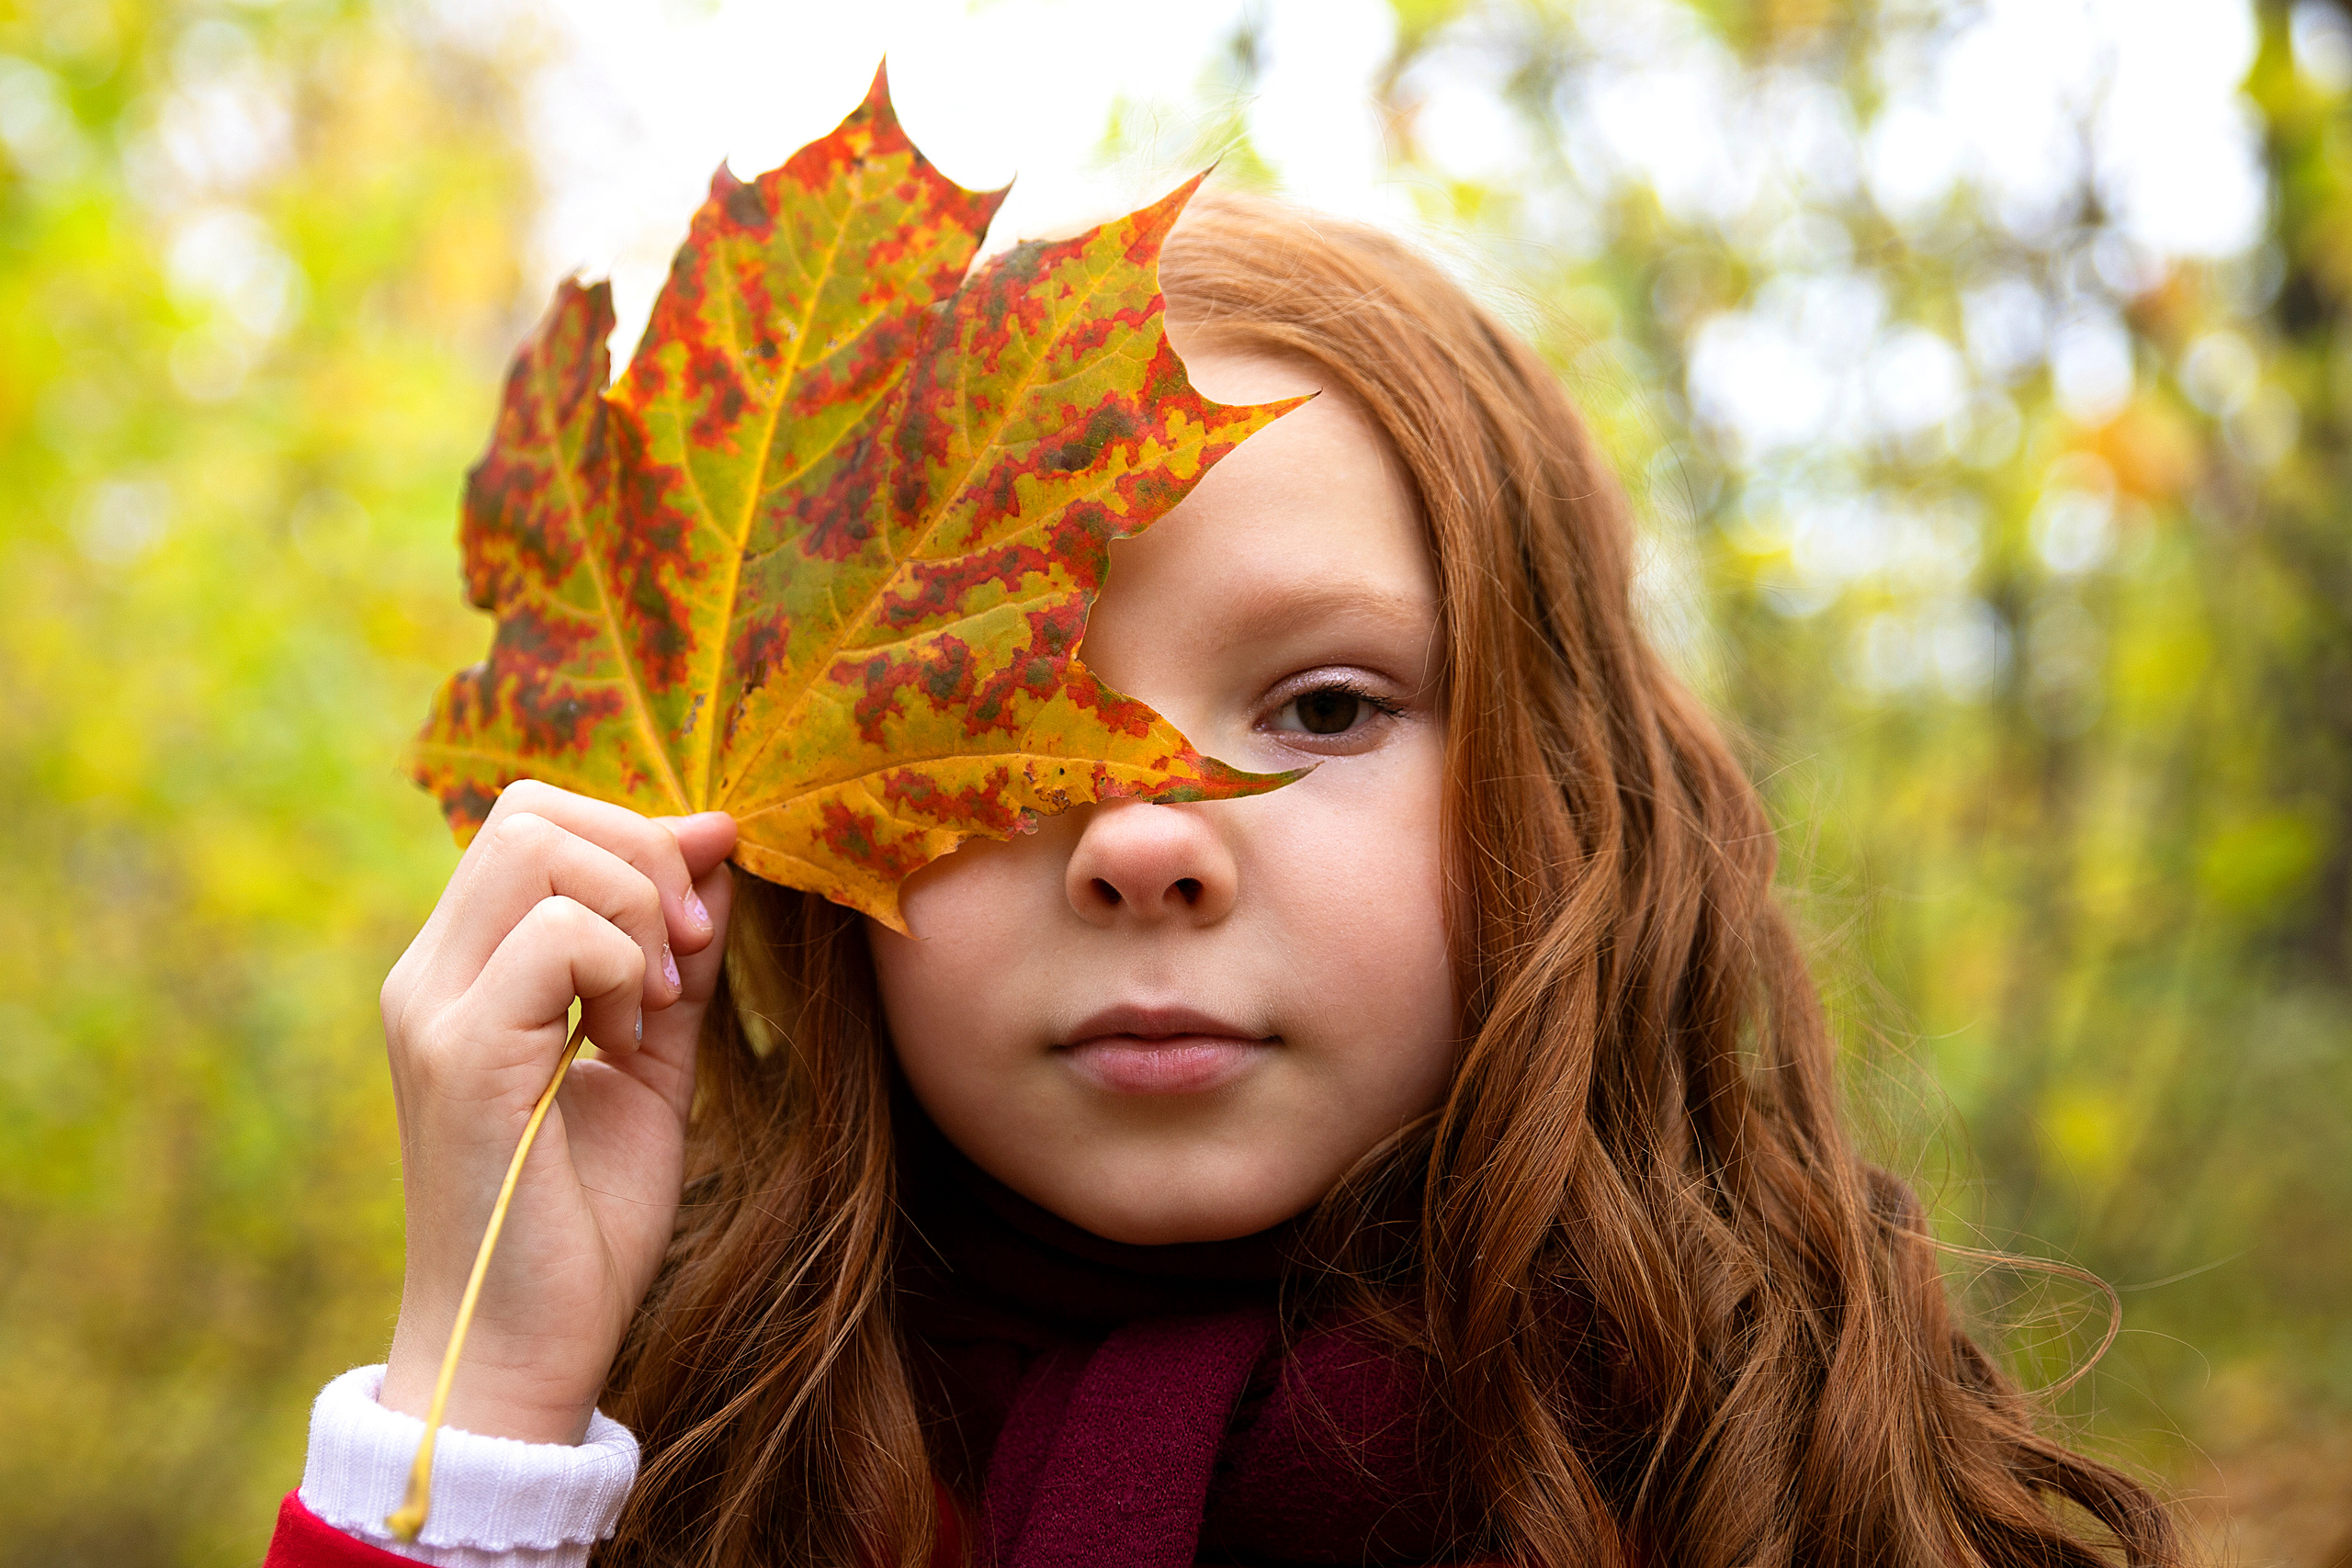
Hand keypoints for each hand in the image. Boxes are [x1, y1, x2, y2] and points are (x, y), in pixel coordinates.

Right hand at [376, 781, 736, 1444]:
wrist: (530, 1350)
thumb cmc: (584, 1221)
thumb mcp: (651, 1061)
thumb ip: (675, 963)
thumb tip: (717, 851)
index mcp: (464, 971)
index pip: (532, 817)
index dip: (639, 835)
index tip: (706, 915)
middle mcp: (429, 976)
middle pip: (529, 809)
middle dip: (643, 855)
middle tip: (688, 952)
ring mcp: (434, 1010)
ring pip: (536, 845)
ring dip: (635, 911)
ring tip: (653, 1010)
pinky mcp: (461, 1056)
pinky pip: (556, 935)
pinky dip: (618, 969)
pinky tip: (627, 1045)